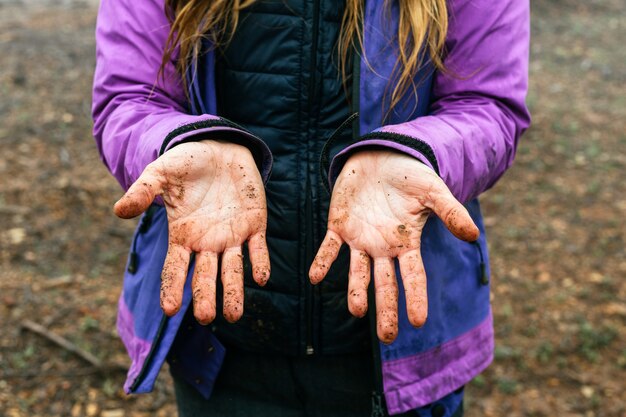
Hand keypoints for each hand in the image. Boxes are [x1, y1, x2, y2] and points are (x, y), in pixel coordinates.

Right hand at [114, 141, 269, 323]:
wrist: (220, 148)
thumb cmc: (186, 164)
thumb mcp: (161, 174)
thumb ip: (142, 191)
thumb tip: (118, 210)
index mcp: (183, 236)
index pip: (176, 268)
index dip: (172, 287)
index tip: (169, 309)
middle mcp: (207, 242)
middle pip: (205, 276)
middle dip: (205, 297)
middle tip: (205, 318)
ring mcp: (232, 236)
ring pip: (232, 269)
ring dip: (233, 291)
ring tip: (232, 315)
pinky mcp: (255, 224)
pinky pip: (258, 248)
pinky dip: (259, 262)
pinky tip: (260, 278)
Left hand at [309, 150, 478, 343]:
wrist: (380, 157)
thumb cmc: (409, 176)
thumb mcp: (433, 192)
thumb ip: (450, 213)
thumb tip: (473, 235)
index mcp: (407, 243)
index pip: (414, 276)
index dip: (416, 297)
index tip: (418, 321)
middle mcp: (383, 248)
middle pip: (385, 284)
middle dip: (386, 309)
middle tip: (387, 336)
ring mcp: (360, 239)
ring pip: (358, 272)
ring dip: (356, 291)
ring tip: (357, 311)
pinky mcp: (339, 227)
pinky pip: (329, 248)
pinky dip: (323, 261)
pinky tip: (316, 277)